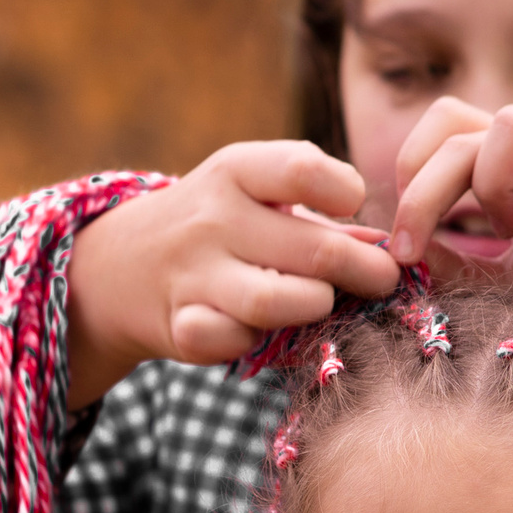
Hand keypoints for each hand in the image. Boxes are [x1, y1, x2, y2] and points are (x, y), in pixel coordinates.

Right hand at [66, 143, 402, 406]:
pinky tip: (265, 330)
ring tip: (325, 302)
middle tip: (383, 279)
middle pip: (313, 248)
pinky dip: (259, 340)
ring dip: (316, 306)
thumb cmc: (219, 226)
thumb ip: (322, 217)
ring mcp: (192, 274)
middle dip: (364, 269)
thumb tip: (391, 245)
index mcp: (236, 171)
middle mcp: (211, 218)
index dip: (346, 192)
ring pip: (275, 300)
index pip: (305, 170)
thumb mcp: (257, 197)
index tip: (355, 209)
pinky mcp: (182, 327)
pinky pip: (236, 341)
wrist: (120, 265)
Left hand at [385, 99, 512, 366]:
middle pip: (459, 122)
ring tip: (503, 236)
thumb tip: (381, 254)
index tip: (400, 245)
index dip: (407, 171)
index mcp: (508, 169)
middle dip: (422, 188)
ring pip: (511, 122)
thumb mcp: (496, 283)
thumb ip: (445, 263)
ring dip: (487, 184)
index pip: (442, 126)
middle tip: (413, 251)